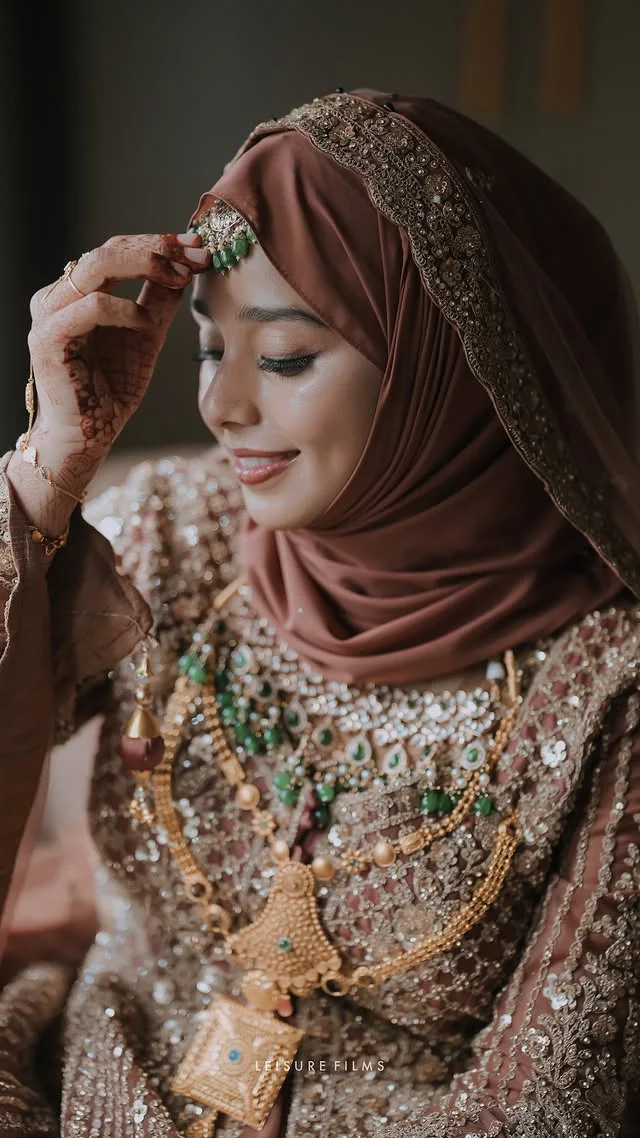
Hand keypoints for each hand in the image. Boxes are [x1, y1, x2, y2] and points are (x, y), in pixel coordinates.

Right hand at [25, 231, 210, 493]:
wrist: (88, 435)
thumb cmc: (110, 388)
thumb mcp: (146, 335)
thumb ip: (159, 300)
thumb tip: (187, 265)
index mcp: (78, 291)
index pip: (117, 249)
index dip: (158, 243)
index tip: (198, 246)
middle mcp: (59, 296)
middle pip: (107, 250)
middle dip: (157, 248)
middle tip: (195, 254)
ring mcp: (50, 315)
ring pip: (94, 266)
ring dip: (144, 265)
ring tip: (179, 278)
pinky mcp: (48, 339)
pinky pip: (89, 307)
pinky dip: (123, 308)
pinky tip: (145, 321)